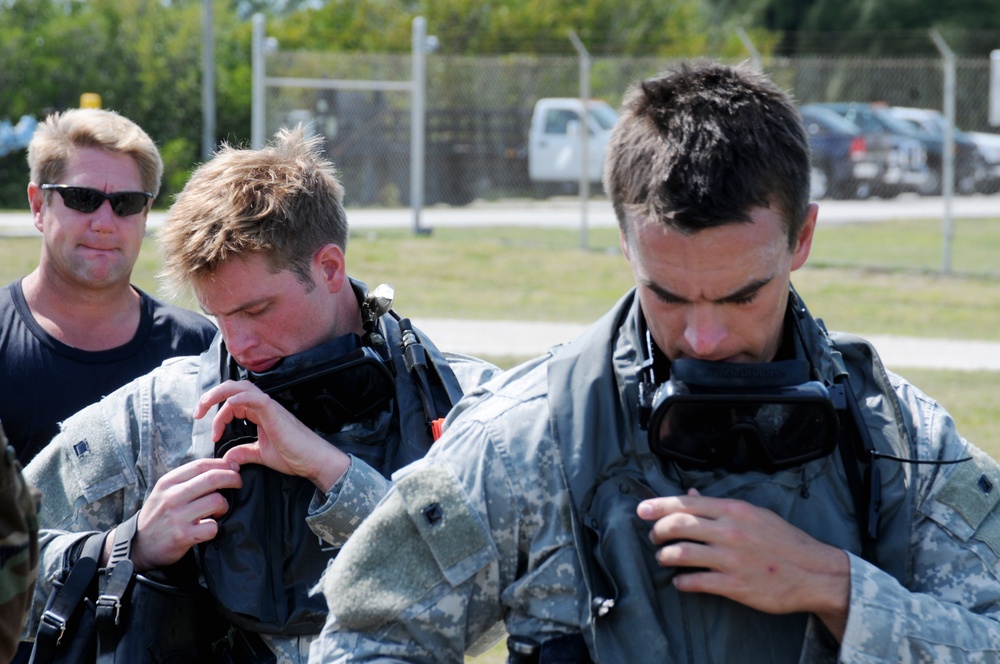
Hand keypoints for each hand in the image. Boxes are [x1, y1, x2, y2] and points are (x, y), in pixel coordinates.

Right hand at [124, 457, 242, 570]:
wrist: (140, 546)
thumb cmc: (158, 516)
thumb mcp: (164, 492)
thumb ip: (186, 480)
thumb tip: (218, 467)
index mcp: (168, 483)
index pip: (201, 465)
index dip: (222, 463)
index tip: (234, 466)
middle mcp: (172, 497)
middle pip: (213, 478)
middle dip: (232, 478)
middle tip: (238, 483)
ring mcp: (177, 516)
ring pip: (216, 500)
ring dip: (224, 505)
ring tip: (219, 511)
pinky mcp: (183, 535)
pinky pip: (212, 527)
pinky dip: (215, 527)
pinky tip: (209, 527)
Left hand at [193, 379, 350, 491]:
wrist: (313, 461)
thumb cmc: (293, 456)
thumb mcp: (260, 455)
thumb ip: (243, 453)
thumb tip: (227, 457)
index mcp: (260, 413)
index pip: (233, 404)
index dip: (219, 416)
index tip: (214, 436)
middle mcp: (263, 406)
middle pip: (233, 388)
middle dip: (211, 397)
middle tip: (198, 412)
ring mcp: (269, 407)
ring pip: (240, 387)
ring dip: (219, 394)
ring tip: (204, 406)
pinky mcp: (274, 412)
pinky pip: (255, 397)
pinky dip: (239, 397)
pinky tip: (229, 405)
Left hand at [638, 488, 850, 640]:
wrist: (815, 573)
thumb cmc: (785, 541)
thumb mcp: (755, 515)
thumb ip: (720, 506)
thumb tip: (691, 495)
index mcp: (734, 510)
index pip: (686, 503)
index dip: (658, 506)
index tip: (640, 510)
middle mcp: (730, 531)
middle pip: (677, 525)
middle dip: (657, 531)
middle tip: (654, 537)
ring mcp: (731, 559)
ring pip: (680, 553)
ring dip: (664, 556)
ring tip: (663, 558)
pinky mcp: (734, 586)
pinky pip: (695, 582)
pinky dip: (681, 582)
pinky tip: (680, 581)